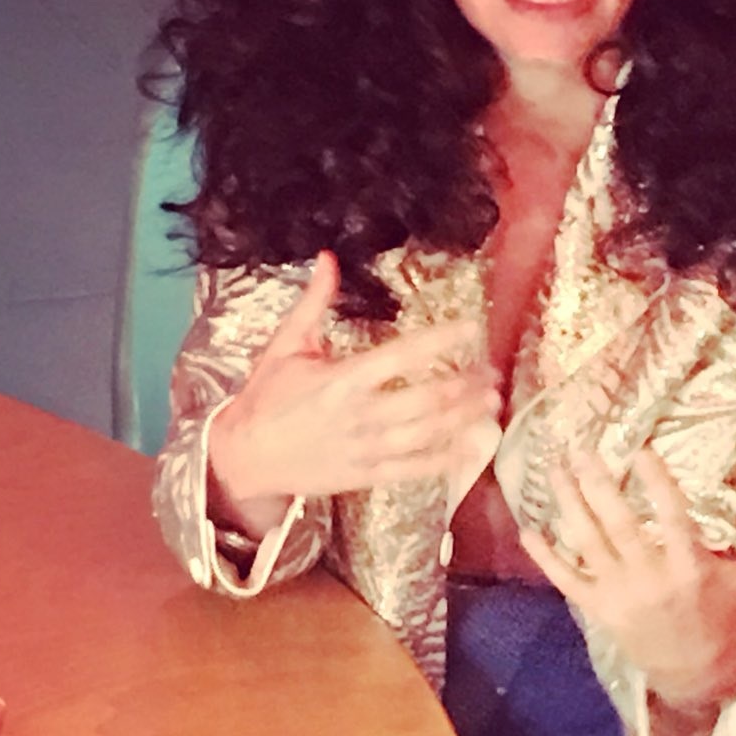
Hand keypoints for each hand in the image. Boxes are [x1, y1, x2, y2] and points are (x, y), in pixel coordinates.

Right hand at [210, 251, 496, 509]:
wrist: (242, 457)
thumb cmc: (265, 397)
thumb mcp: (285, 345)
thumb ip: (313, 303)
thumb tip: (328, 258)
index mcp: (341, 379)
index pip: (403, 355)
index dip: (442, 340)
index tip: (472, 328)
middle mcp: (359, 415)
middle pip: (426, 399)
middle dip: (465, 385)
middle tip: (493, 373)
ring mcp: (366, 449)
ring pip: (427, 434)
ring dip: (464, 419)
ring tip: (492, 404)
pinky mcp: (366, 476)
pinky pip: (415, 470)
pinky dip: (447, 460)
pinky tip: (472, 448)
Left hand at [519, 449, 735, 711]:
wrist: (697, 679)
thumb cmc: (730, 626)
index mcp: (690, 572)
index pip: (672, 520)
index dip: (656, 485)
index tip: (641, 451)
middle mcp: (651, 582)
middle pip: (619, 527)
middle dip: (597, 486)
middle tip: (579, 449)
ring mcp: (621, 597)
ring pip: (588, 545)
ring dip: (569, 506)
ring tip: (555, 470)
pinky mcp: (600, 611)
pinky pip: (567, 581)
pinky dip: (547, 558)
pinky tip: (530, 530)